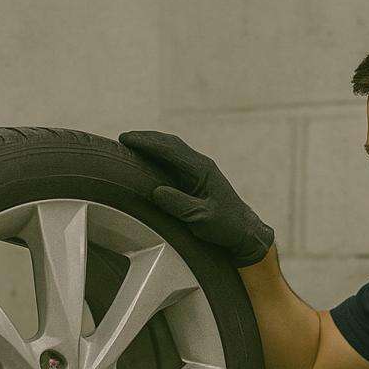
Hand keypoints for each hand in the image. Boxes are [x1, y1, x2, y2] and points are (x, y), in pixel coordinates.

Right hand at [118, 130, 275, 266]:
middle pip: (170, 143)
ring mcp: (199, 170)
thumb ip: (180, 205)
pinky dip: (159, 155)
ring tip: (131, 144)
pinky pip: (174, 161)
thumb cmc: (226, 225)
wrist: (244, 231)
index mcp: (202, 169)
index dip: (147, 143)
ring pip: (173, 149)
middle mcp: (200, 165)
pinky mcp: (196, 178)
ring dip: (152, 144)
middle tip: (124, 138)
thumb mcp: (202, 218)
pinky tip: (147, 160)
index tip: (127, 140)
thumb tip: (157, 192)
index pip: (170, 149)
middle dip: (146, 138)